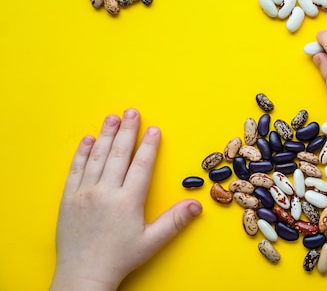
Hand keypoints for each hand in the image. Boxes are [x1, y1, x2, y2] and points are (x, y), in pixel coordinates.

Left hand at [50, 109, 201, 290]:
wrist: (83, 275)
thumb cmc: (119, 259)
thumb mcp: (152, 242)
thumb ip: (174, 221)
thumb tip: (197, 205)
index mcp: (127, 201)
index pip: (140, 165)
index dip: (148, 145)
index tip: (153, 129)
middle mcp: (105, 193)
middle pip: (118, 155)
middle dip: (127, 131)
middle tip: (132, 112)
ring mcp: (84, 194)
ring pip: (96, 158)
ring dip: (106, 135)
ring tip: (112, 118)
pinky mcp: (68, 199)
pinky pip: (75, 170)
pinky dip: (81, 153)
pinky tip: (88, 140)